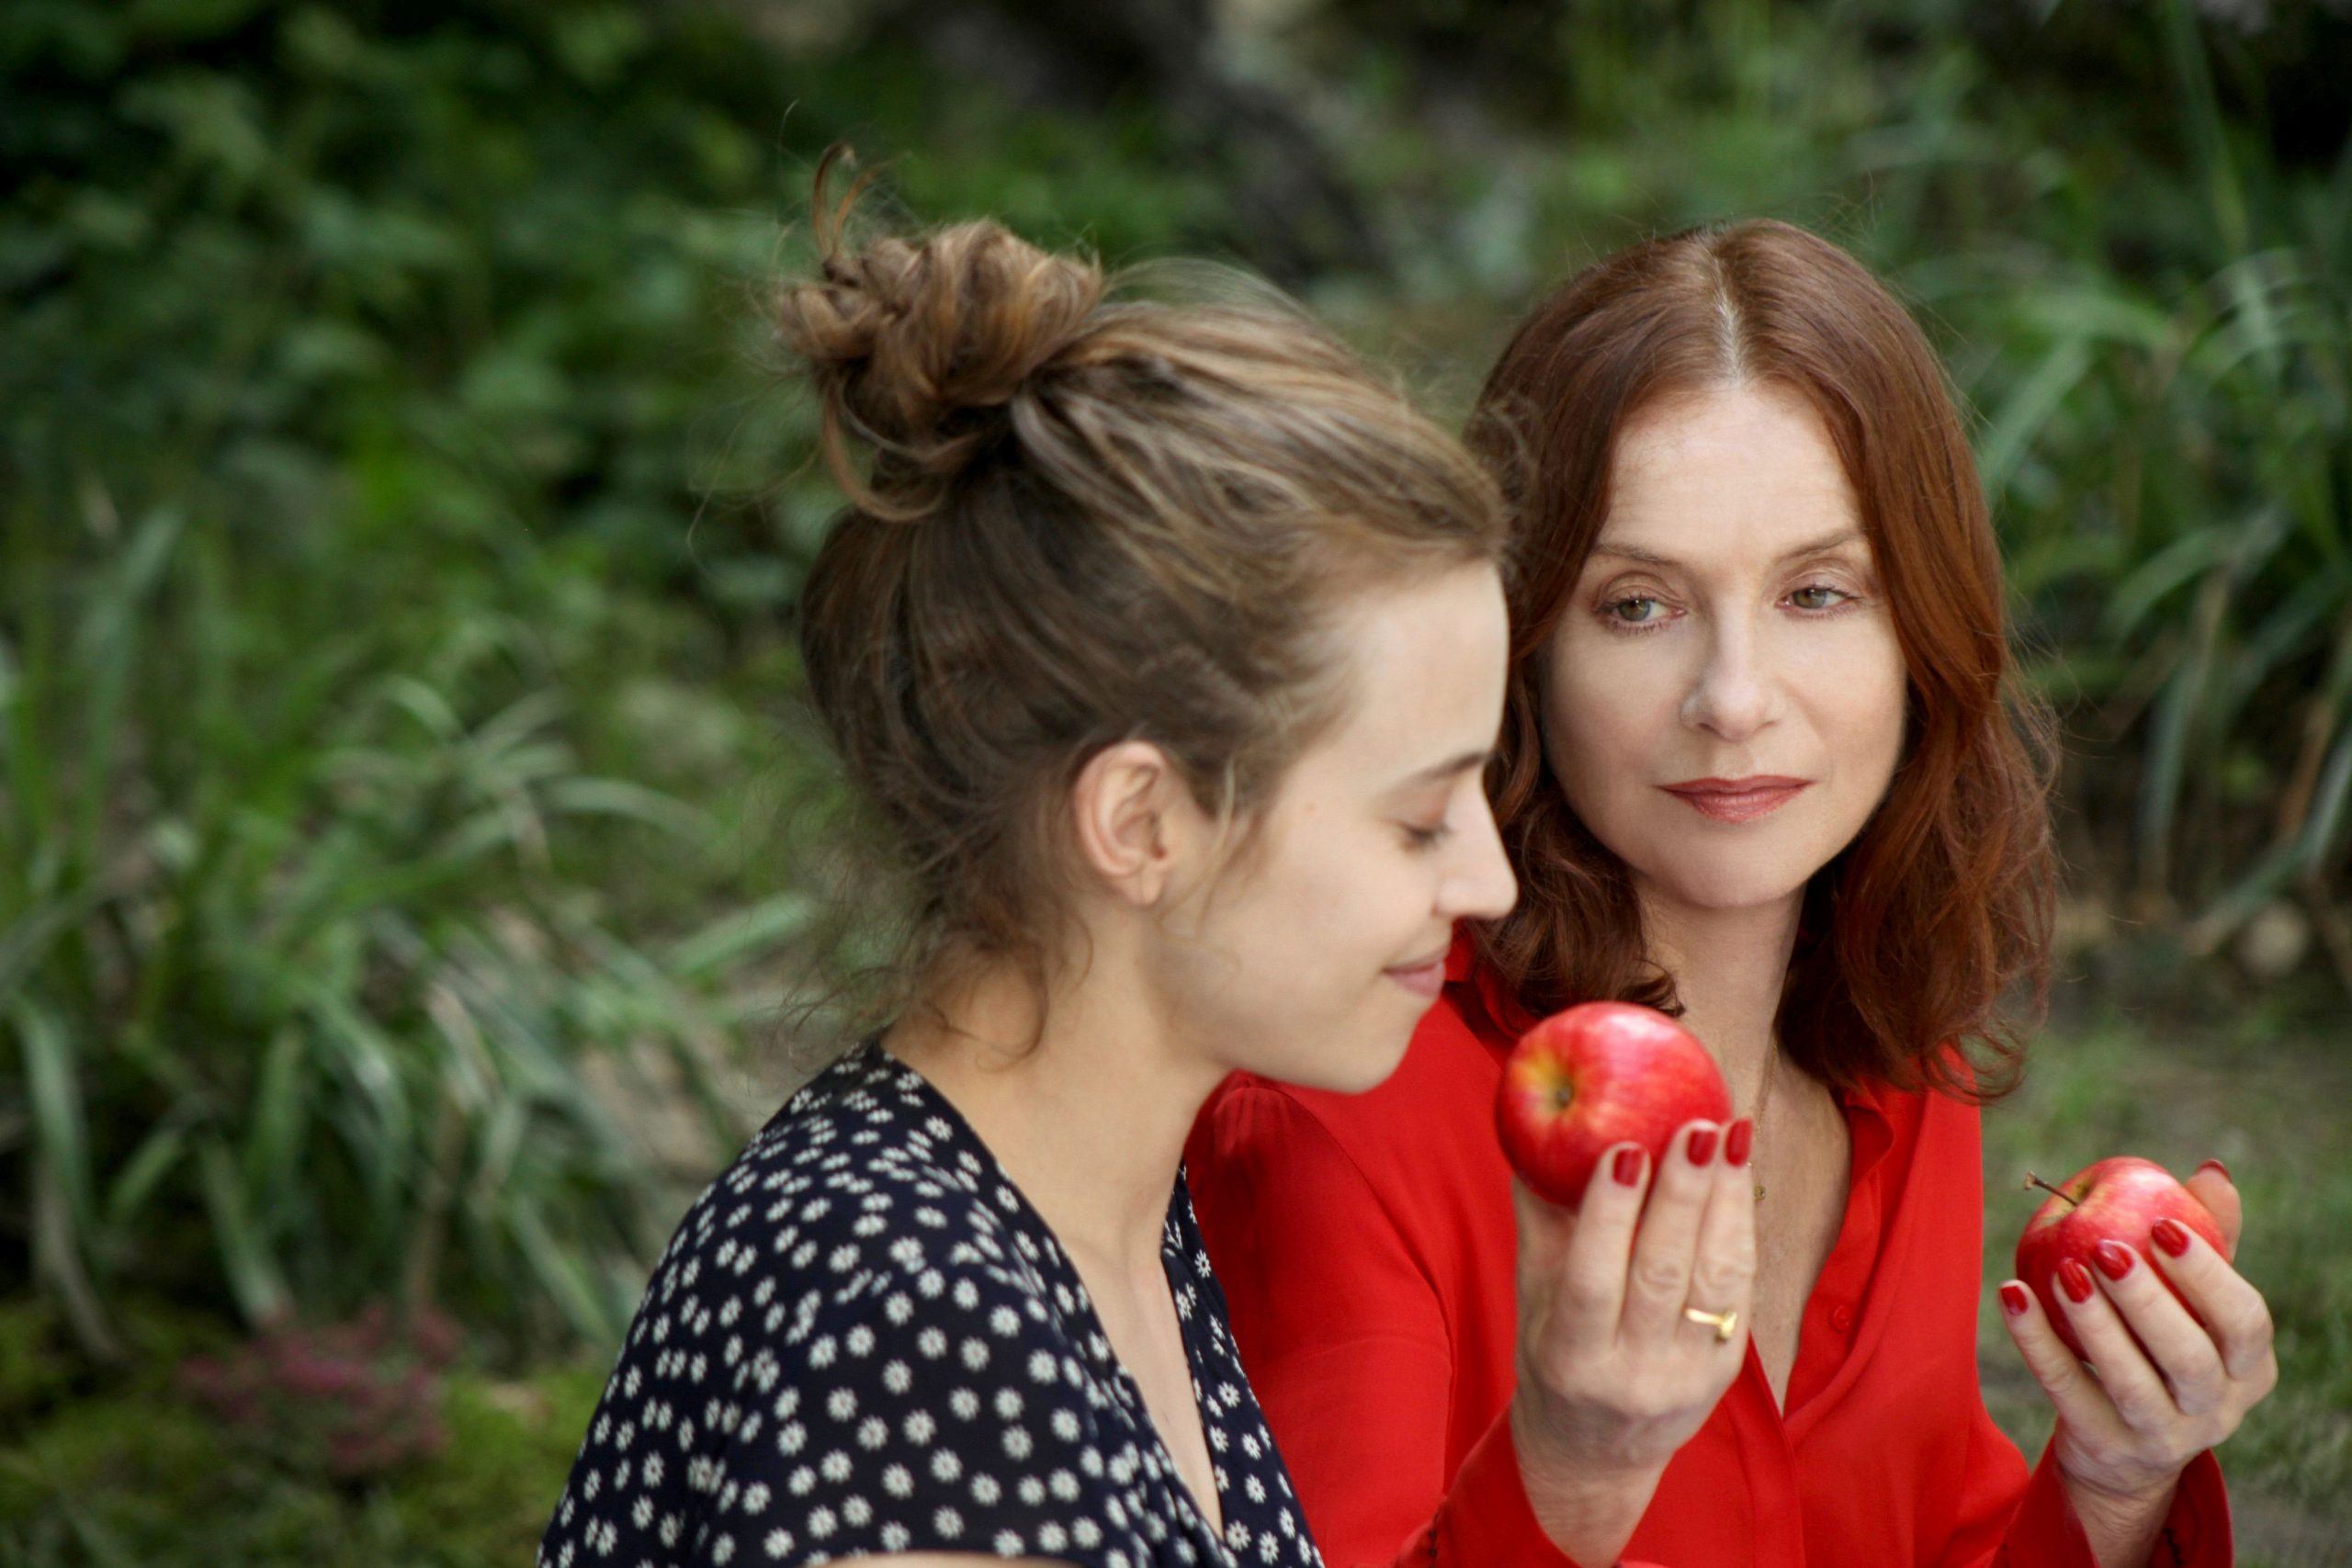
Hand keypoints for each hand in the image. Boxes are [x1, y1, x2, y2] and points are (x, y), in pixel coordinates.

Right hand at [1507, 1120, 1754, 1560]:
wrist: (1597, 1454)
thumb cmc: (1553, 1358)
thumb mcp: (1531, 1301)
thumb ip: (1541, 1223)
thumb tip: (1539, 1135)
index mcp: (1573, 1357)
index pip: (1592, 1282)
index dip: (1610, 1215)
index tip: (1624, 1149)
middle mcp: (1635, 1373)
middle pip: (1664, 1274)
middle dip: (1684, 1194)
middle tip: (1697, 1126)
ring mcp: (1689, 1376)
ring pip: (1716, 1279)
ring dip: (1728, 1201)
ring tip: (1732, 1135)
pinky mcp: (1728, 1370)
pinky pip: (1739, 1289)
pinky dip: (1741, 1228)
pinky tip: (1741, 1177)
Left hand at [2000, 1164, 2276, 1557]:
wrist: (2123, 1449)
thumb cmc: (2164, 1347)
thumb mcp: (2194, 1303)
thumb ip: (2208, 1239)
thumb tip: (2210, 1171)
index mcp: (2251, 1369)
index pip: (2245, 1323)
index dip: (2207, 1275)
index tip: (2162, 1223)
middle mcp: (2215, 1410)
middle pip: (2189, 1358)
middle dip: (2148, 1300)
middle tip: (2105, 1247)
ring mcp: (2161, 1438)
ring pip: (2130, 1383)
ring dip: (2094, 1324)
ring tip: (2062, 1269)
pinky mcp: (2104, 1446)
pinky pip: (2066, 1390)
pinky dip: (2037, 1341)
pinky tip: (2011, 1293)